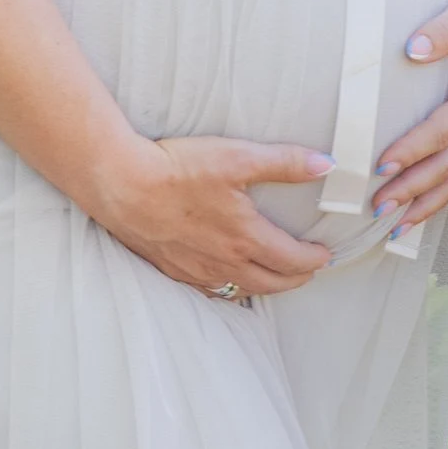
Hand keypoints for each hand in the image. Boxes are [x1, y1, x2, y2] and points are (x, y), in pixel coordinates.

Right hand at [91, 135, 337, 297]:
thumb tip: (325, 165)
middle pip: (272, 283)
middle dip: (296, 279)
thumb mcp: (238, 157)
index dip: (313, 259)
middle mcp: (224, 262)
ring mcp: (197, 270)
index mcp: (245, 237)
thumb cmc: (178, 170)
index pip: (293, 260)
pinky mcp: (172, 269)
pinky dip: (228, 289)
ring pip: (241, 290)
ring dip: (264, 286)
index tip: (324, 254)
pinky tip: (226, 280)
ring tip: (273, 277)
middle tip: (307, 271)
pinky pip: (209, 291)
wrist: (122, 185)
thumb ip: (285, 162)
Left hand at [371, 0, 447, 226]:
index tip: (381, 165)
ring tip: (394, 228)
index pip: (445, 128)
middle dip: (413, 188)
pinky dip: (439, 197)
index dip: (414, 148)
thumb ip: (443, 29)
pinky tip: (416, 214)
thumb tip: (411, 49)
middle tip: (377, 205)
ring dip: (426, 203)